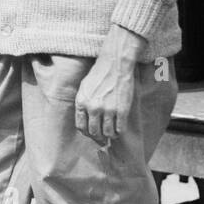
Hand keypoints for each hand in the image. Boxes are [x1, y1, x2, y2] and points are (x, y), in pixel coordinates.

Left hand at [74, 26, 144, 146]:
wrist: (114, 65)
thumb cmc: (98, 75)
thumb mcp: (84, 89)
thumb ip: (83, 104)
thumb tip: (85, 119)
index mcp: (81, 102)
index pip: (81, 127)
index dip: (87, 133)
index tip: (92, 134)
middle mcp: (93, 108)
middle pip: (94, 132)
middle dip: (98, 138)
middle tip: (103, 138)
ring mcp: (108, 110)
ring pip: (107, 133)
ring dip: (110, 136)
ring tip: (112, 134)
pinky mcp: (122, 110)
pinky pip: (120, 129)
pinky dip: (119, 132)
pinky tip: (119, 129)